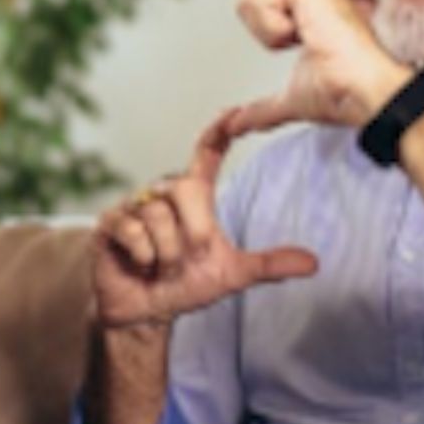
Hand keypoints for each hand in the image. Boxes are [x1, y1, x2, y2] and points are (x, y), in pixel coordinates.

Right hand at [92, 110, 317, 328]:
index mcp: (192, 197)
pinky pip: (133, 231)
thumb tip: (314, 264)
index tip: (234, 111)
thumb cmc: (184, 285)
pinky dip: (143, 256)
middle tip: (188, 259)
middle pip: (184, 191)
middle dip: (193, 233)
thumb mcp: (232, 276)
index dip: (219, 131)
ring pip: (158, 218)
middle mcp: (162, 194)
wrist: (145, 312)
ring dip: (167, 254)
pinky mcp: (109, 224)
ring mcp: (133, 207)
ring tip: (160, 267)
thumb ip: (269, 265)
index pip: (207, 154)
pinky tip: (139, 265)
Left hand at [220, 0, 412, 135]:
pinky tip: (306, 34)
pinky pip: (257, 5)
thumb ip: (260, 109)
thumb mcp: (290, 97)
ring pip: (249, 1)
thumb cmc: (341, 91)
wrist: (361, 90)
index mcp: (315, 4)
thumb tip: (236, 125)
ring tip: (306, 41)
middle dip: (262, 25)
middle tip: (299, 38)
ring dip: (268, 34)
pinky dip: (273, 31)